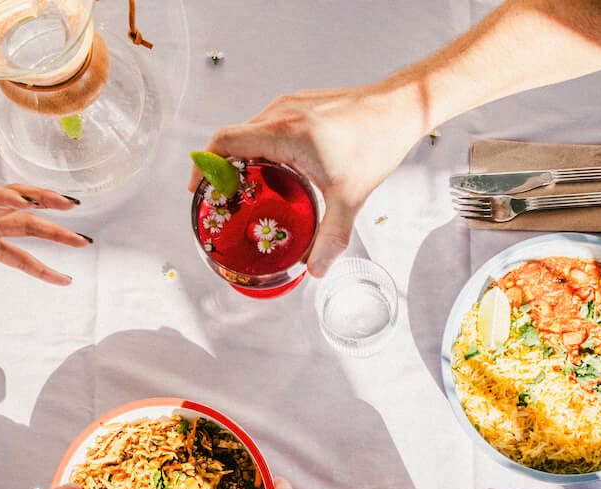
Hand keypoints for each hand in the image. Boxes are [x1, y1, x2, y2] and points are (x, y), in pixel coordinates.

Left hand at [0, 184, 88, 284]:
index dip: (3, 197)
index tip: (25, 201)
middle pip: (16, 205)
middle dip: (43, 204)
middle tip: (71, 206)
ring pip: (27, 225)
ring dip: (55, 231)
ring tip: (84, 241)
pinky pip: (20, 256)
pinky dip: (41, 268)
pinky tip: (64, 280)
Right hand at [194, 86, 416, 276]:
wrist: (401, 107)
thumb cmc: (376, 142)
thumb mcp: (350, 197)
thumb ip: (330, 238)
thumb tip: (316, 271)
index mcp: (285, 132)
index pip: (224, 141)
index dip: (203, 165)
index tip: (199, 189)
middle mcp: (281, 113)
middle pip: (231, 139)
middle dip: (222, 170)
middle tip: (224, 202)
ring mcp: (290, 106)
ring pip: (249, 132)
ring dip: (241, 160)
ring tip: (247, 192)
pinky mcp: (300, 105)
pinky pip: (266, 127)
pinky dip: (259, 149)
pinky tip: (274, 175)